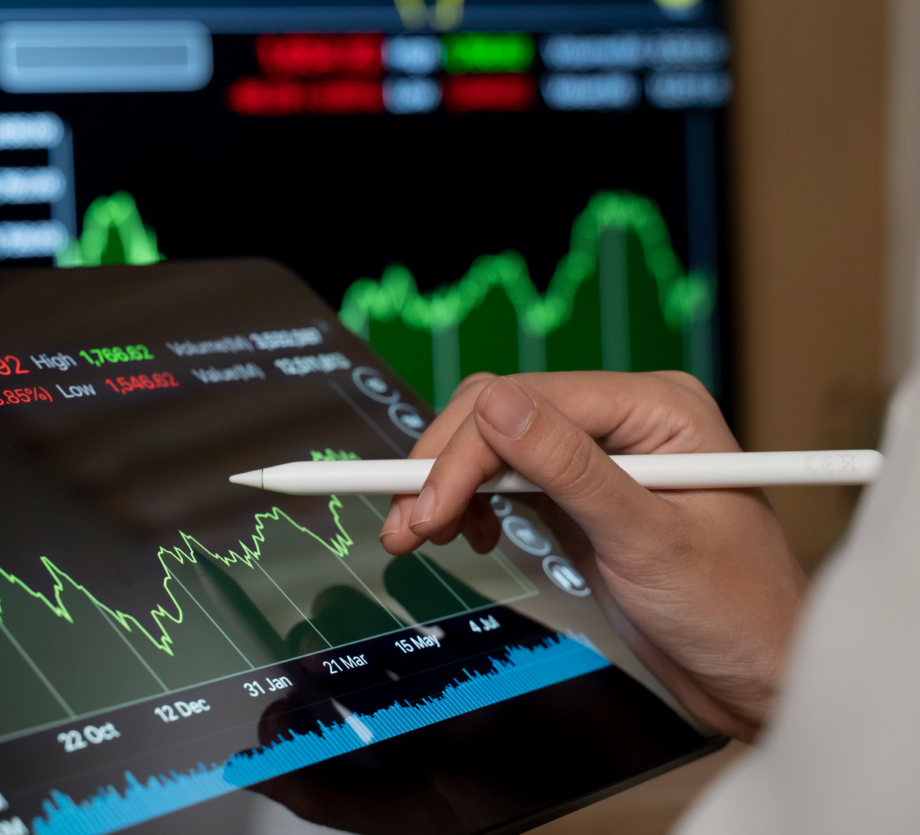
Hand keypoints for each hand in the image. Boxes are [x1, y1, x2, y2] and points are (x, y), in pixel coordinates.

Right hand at [378, 371, 805, 741]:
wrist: (759, 677)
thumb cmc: (734, 611)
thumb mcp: (646, 539)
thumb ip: (570, 468)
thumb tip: (497, 404)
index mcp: (656, 406)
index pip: (531, 401)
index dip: (466, 451)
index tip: (421, 506)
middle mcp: (624, 419)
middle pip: (501, 411)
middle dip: (443, 467)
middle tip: (404, 527)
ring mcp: (598, 456)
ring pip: (493, 442)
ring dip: (447, 486)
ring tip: (417, 536)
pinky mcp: (578, 495)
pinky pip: (504, 478)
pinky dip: (470, 503)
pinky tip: (468, 536)